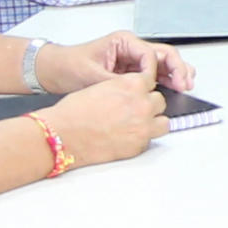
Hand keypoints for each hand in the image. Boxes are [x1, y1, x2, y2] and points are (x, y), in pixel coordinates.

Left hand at [38, 30, 195, 92]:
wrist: (53, 71)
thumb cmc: (69, 66)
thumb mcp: (92, 75)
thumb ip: (118, 82)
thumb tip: (139, 90)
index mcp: (124, 42)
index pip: (151, 53)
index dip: (159, 69)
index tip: (162, 84)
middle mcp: (132, 48)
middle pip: (163, 55)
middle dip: (177, 69)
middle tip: (185, 84)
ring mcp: (133, 59)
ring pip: (163, 64)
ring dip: (176, 73)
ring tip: (187, 85)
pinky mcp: (131, 71)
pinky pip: (154, 73)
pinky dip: (166, 80)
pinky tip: (175, 88)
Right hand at [38, 71, 167, 165]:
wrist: (62, 135)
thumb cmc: (74, 112)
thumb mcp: (102, 87)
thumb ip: (123, 88)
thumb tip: (133, 92)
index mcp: (132, 85)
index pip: (151, 81)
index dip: (142, 88)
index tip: (138, 93)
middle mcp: (142, 104)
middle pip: (160, 101)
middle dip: (149, 105)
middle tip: (134, 110)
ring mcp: (143, 126)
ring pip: (164, 121)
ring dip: (153, 122)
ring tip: (137, 124)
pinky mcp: (139, 145)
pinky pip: (151, 139)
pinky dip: (142, 138)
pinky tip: (126, 136)